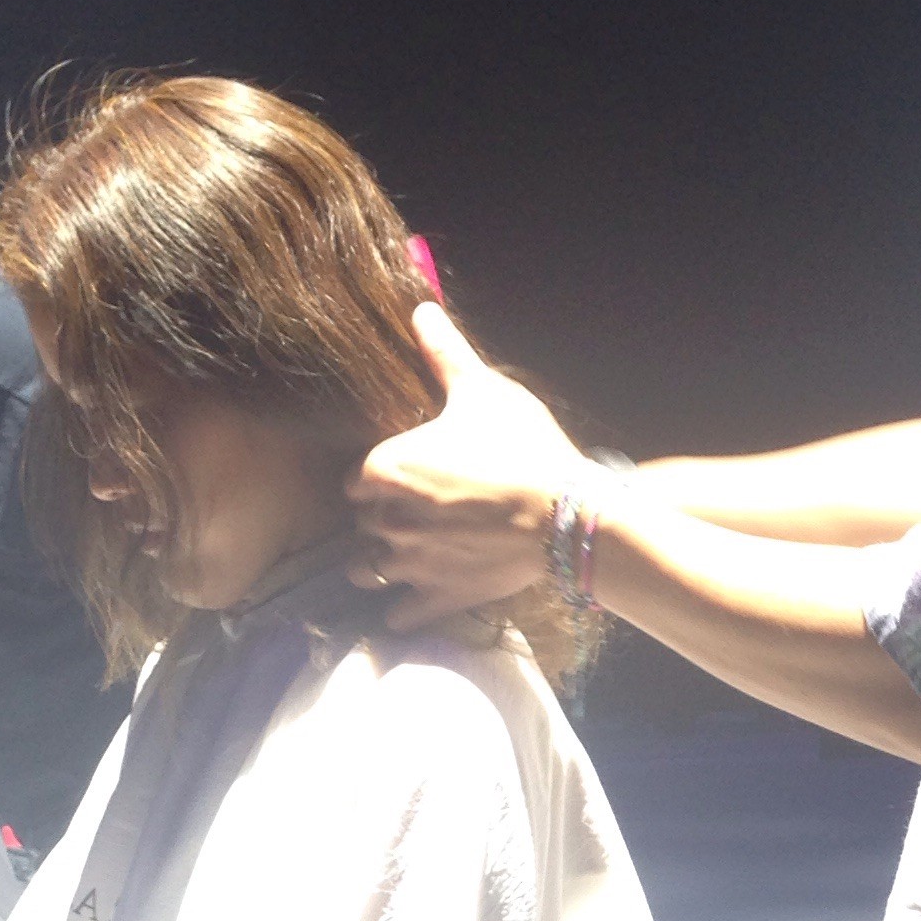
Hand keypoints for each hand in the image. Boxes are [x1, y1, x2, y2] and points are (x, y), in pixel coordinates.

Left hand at [346, 303, 590, 627]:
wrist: (566, 516)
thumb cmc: (524, 446)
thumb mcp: (483, 390)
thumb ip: (444, 353)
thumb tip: (420, 308)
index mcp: (386, 468)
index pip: (353, 478)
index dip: (373, 476)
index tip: (398, 475)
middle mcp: (385, 519)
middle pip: (360, 523)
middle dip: (378, 518)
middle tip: (411, 511)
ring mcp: (409, 564)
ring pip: (366, 571)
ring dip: (377, 563)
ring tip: (404, 553)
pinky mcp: (437, 597)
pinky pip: (397, 613)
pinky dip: (401, 607)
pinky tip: (416, 595)